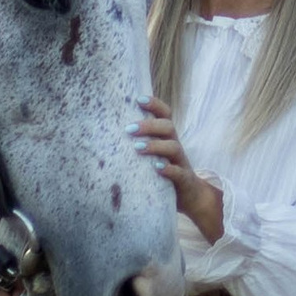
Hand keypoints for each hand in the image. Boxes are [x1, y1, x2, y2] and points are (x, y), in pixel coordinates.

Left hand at [135, 99, 223, 243]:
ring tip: (138, 147)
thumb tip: (105, 134)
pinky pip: (179, 172)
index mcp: (167, 137)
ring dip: (155, 145)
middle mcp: (175, 145)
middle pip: (168, 127)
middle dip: (149, 125)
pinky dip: (168, 169)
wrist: (190, 196)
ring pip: (173, 147)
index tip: (138, 99)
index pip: (164, 114)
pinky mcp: (184, 179)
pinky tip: (157, 168)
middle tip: (129, 129)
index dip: (154, 104)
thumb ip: (138, 143)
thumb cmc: (163, 172)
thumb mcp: (152, 154)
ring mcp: (181, 162)